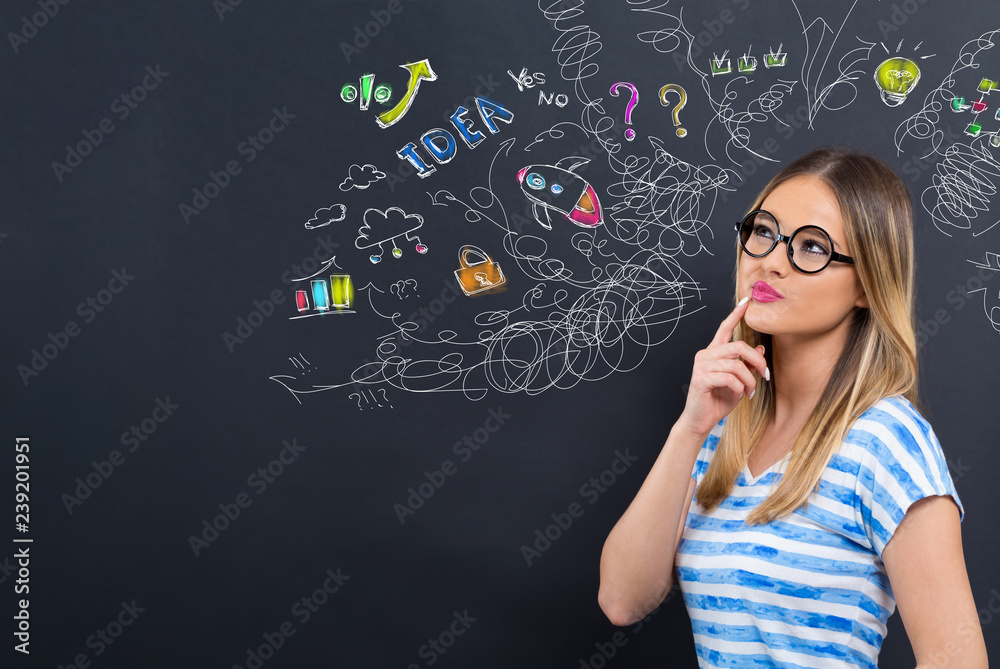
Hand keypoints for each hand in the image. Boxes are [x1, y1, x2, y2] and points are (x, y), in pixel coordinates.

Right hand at [676, 297, 768, 439]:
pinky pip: (729, 378)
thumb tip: (759, 350)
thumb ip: (746, 365)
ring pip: (736, 364)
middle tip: (765, 374)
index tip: (747, 302)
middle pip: (737, 347)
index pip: (724, 329)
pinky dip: (740, 388)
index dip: (736, 315)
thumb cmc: (717, 401)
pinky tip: (741, 395)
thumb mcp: (738, 381)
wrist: (700, 421)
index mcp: (713, 353)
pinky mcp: (700, 378)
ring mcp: (701, 366)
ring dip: (749, 380)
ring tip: (751, 391)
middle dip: (756, 361)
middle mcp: (705, 355)